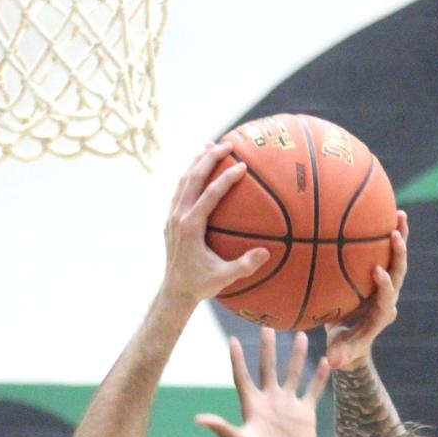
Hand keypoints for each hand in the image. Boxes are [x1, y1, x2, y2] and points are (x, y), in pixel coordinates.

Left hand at [162, 144, 269, 304]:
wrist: (174, 292)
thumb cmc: (200, 286)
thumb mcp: (224, 277)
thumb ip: (245, 265)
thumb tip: (266, 253)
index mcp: (190, 227)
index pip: (209, 194)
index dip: (226, 178)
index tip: (242, 166)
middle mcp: (178, 217)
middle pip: (193, 178)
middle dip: (209, 158)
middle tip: (228, 144)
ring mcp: (172, 216)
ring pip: (183, 180)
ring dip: (197, 161)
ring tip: (210, 146)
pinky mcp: (171, 220)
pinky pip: (180, 190)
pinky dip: (190, 175)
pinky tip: (201, 169)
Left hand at [198, 329, 326, 436]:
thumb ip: (222, 429)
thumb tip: (199, 420)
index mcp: (252, 406)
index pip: (242, 377)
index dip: (237, 359)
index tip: (233, 339)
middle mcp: (270, 403)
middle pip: (267, 369)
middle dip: (267, 349)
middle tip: (267, 325)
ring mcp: (288, 407)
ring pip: (292, 375)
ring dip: (295, 356)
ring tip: (300, 334)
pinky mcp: (306, 416)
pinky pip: (313, 391)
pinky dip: (319, 377)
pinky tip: (326, 361)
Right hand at [323, 212, 407, 368]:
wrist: (353, 340)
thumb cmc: (345, 346)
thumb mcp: (341, 352)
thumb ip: (339, 355)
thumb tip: (333, 362)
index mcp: (381, 314)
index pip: (387, 298)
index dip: (385, 285)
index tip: (377, 271)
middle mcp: (387, 297)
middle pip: (399, 273)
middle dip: (399, 255)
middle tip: (395, 234)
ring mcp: (385, 285)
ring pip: (396, 259)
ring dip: (400, 237)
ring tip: (400, 214)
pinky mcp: (379, 276)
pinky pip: (384, 253)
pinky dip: (386, 234)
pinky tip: (382, 212)